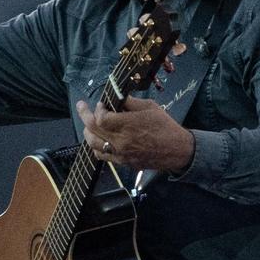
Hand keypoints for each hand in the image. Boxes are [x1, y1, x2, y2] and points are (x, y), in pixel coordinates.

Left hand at [76, 97, 195, 173]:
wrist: (178, 150)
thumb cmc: (165, 126)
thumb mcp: (150, 107)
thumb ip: (130, 102)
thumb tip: (116, 96)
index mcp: (128, 125)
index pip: (101, 118)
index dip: (98, 109)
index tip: (102, 104)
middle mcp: (121, 141)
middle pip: (92, 129)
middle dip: (84, 115)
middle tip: (81, 106)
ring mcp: (121, 153)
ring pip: (93, 144)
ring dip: (87, 132)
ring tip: (88, 124)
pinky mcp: (123, 162)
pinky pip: (102, 155)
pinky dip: (96, 146)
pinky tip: (98, 139)